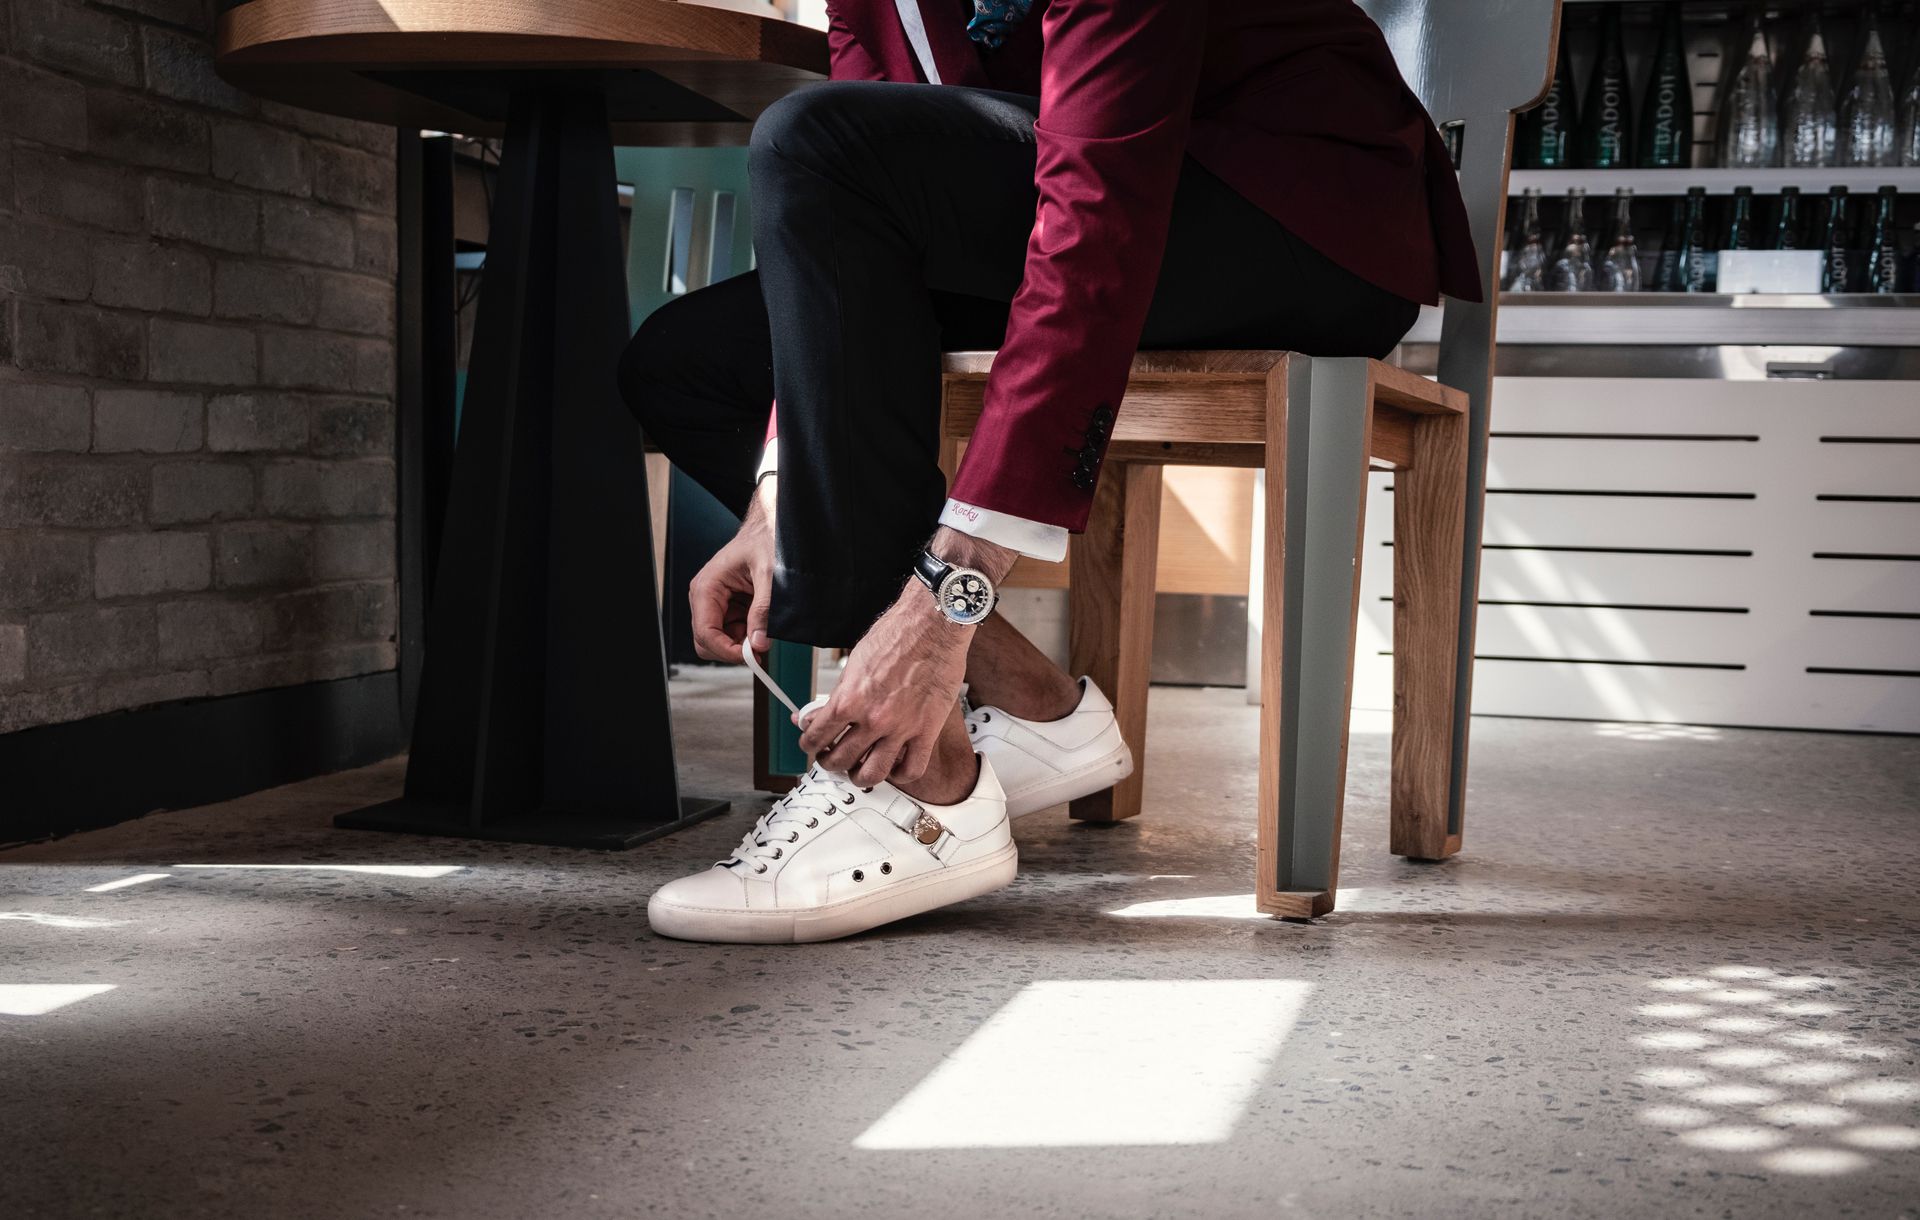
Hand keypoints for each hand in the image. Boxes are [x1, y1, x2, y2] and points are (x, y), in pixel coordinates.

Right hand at [688, 477, 776, 661]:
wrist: (772, 526)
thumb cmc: (766, 540)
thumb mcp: (770, 575)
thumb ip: (764, 610)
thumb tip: (758, 642)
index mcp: (707, 587)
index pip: (704, 632)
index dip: (725, 651)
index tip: (750, 657)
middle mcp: (706, 597)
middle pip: (706, 642)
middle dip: (731, 650)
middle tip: (759, 650)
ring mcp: (717, 603)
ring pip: (720, 641)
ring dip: (741, 644)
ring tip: (765, 633)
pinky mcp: (730, 607)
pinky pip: (733, 632)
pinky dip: (747, 636)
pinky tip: (762, 626)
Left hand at [798, 591, 970, 786]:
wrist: (932, 625)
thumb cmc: (897, 636)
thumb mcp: (854, 663)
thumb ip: (838, 694)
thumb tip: (819, 712)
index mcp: (849, 699)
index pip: (816, 736)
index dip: (808, 744)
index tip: (812, 744)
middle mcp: (873, 718)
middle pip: (840, 760)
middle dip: (830, 762)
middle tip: (831, 758)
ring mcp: (901, 728)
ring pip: (872, 774)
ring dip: (859, 776)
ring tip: (858, 770)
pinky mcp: (927, 730)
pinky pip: (912, 769)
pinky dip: (899, 775)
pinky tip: (894, 766)